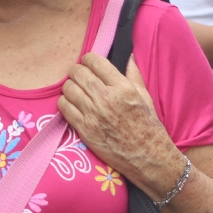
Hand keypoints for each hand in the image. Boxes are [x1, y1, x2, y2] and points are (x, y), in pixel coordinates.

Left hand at [58, 54, 182, 197]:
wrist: (147, 157)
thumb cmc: (148, 126)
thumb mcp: (145, 96)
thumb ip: (133, 74)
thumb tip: (127, 55)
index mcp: (122, 88)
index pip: (95, 61)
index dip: (89, 59)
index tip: (89, 63)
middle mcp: (105, 99)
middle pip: (78, 73)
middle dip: (77, 71)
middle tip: (81, 76)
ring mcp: (93, 115)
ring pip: (68, 88)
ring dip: (70, 86)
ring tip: (77, 90)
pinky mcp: (84, 129)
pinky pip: (64, 107)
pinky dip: (65, 102)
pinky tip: (73, 104)